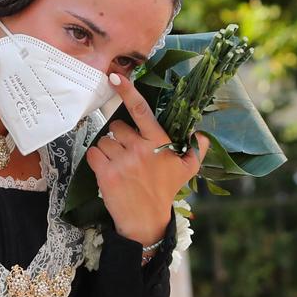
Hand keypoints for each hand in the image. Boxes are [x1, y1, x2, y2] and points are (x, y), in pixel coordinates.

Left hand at [87, 73, 208, 247]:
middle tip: (128, 153)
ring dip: (108, 149)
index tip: (115, 76)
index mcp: (159, 142)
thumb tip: (202, 135)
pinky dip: (97, 159)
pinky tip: (108, 169)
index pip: (141, 110)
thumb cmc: (165, 191)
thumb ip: (196, 150)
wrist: (146, 220)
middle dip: (119, 136)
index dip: (128, 91)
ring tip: (119, 164)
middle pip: (117, 126)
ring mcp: (123, 161)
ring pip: (104, 140)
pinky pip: (94, 153)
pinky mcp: (107, 173)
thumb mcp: (187, 170)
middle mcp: (140, 148)